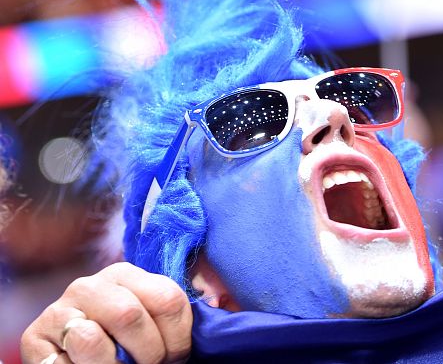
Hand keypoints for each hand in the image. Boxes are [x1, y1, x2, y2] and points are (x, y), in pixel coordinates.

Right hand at [20, 262, 191, 363]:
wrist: (71, 354)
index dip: (178, 338)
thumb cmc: (122, 339)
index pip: (169, 300)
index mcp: (126, 274)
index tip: (175, 356)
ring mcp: (59, 310)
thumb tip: (220, 304)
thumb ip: (175, 312)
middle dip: (148, 355)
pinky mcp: (34, 337)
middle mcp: (90, 285)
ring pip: (92, 340)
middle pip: (131, 317)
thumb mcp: (150, 318)